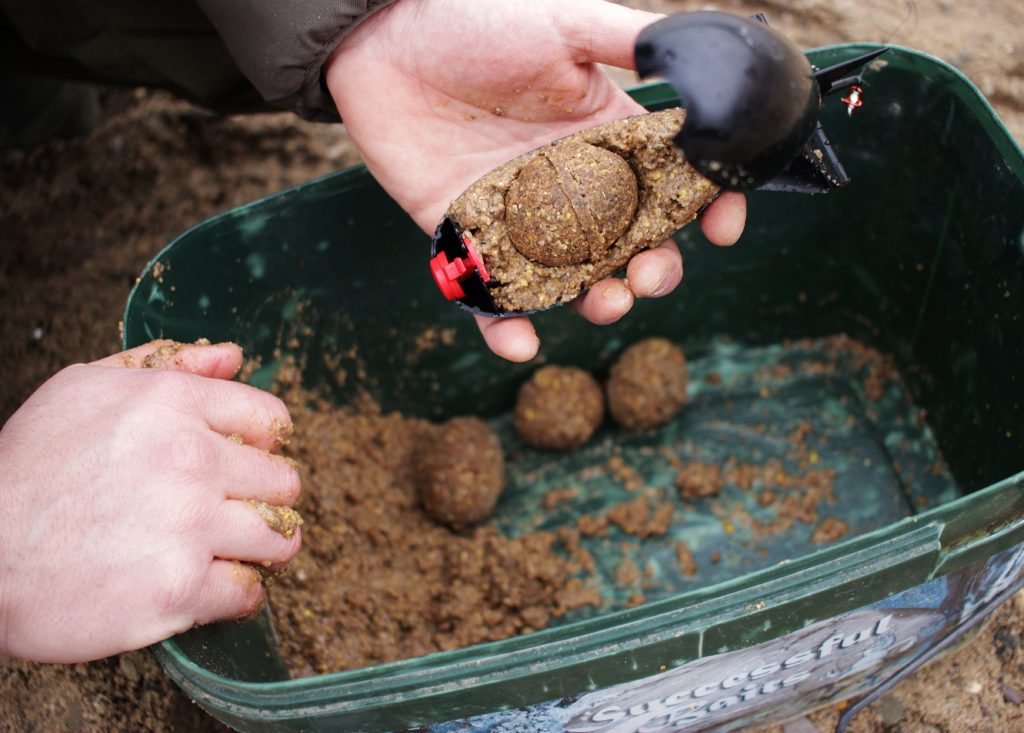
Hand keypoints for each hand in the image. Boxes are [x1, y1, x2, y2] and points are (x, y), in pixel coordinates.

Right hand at [0, 341, 300, 662]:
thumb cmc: (25, 470)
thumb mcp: (82, 389)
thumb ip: (165, 364)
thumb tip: (233, 356)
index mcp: (171, 404)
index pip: (270, 420)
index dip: (262, 446)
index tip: (245, 464)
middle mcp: (190, 459)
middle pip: (283, 481)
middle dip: (262, 498)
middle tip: (231, 512)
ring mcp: (189, 526)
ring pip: (278, 537)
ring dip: (260, 547)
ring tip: (226, 550)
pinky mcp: (180, 589)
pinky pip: (248, 591)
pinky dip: (236, 594)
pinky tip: (207, 586)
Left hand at [326, 0, 745, 361]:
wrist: (382, 36)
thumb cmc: (476, 18)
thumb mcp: (566, 24)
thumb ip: (632, 46)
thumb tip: (708, 75)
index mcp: (609, 138)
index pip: (674, 185)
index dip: (708, 209)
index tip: (722, 229)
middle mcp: (574, 186)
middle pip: (631, 245)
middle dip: (654, 270)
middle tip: (649, 275)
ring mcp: (523, 218)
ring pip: (574, 279)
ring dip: (598, 302)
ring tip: (605, 302)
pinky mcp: (468, 239)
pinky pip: (493, 296)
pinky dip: (506, 327)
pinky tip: (522, 343)